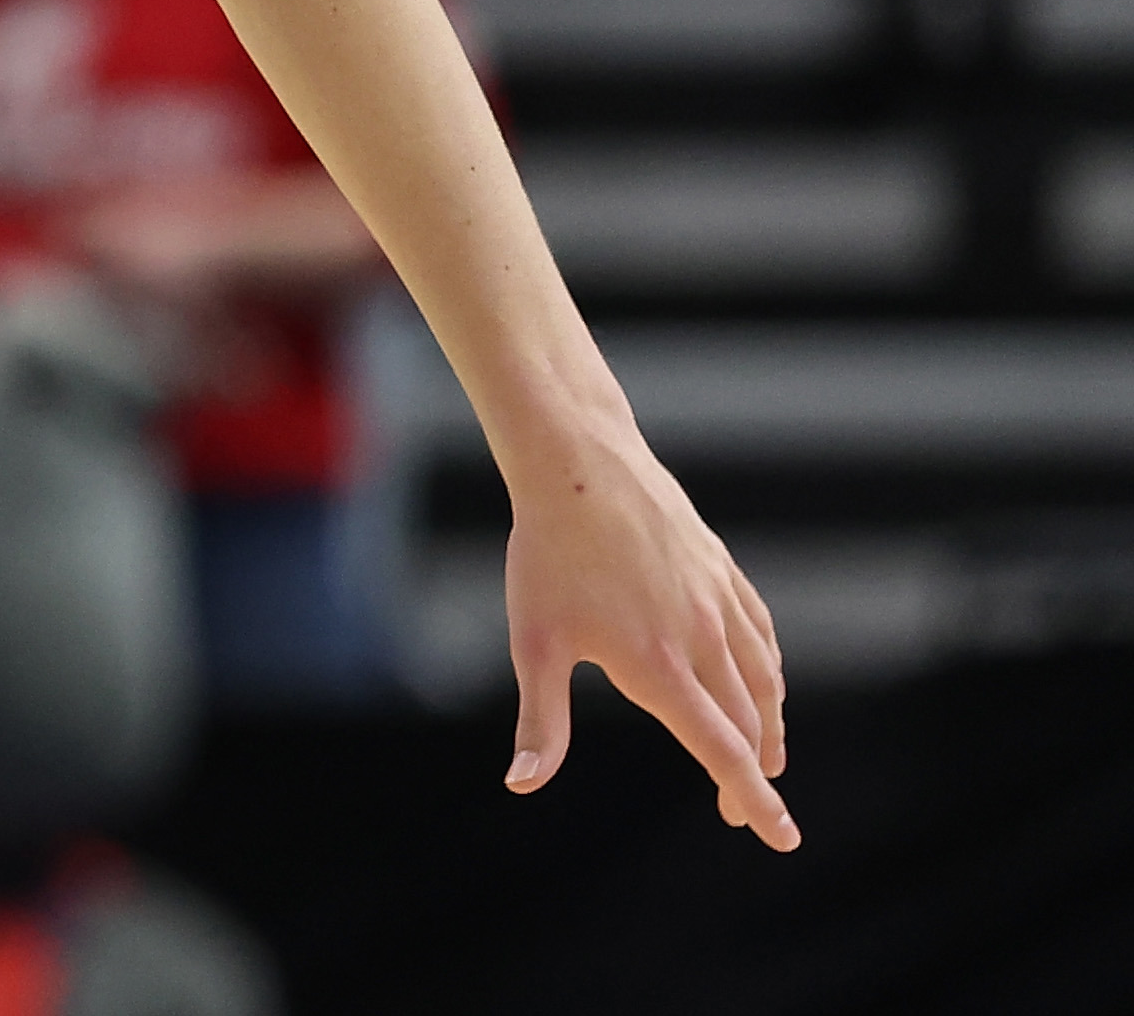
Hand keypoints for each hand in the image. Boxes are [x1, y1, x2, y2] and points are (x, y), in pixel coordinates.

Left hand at [501, 423, 794, 848]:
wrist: (579, 465)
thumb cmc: (546, 556)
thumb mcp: (533, 643)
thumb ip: (541, 721)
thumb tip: (521, 783)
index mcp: (660, 667)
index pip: (720, 750)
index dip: (752, 799)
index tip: (781, 838)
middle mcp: (703, 639)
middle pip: (746, 724)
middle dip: (751, 774)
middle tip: (741, 810)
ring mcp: (719, 602)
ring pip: (764, 681)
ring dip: (768, 727)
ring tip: (763, 757)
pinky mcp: (722, 570)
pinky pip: (763, 634)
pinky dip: (770, 671)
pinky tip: (765, 681)